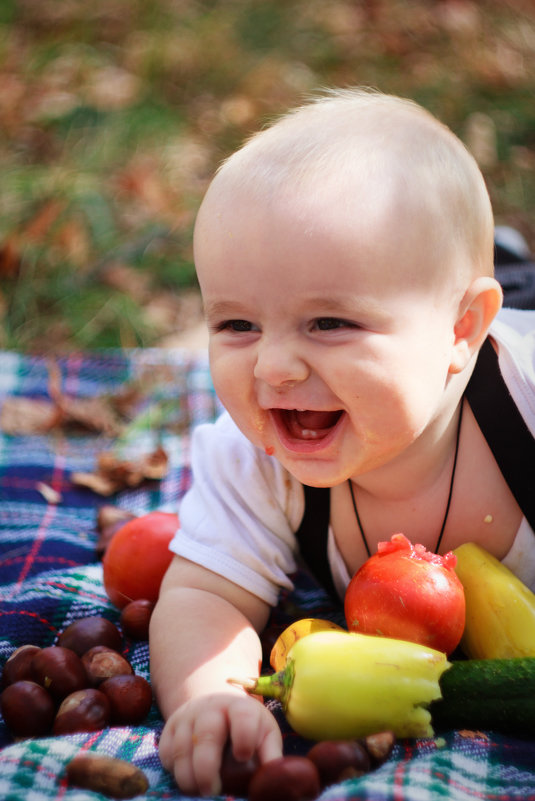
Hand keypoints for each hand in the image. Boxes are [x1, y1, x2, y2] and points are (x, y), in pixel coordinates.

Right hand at [159, 692, 282, 795]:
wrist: (215, 706)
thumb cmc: (246, 727)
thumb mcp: (264, 734)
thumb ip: (271, 754)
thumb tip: (278, 779)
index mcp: (240, 707)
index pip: (242, 717)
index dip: (243, 737)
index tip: (244, 757)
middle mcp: (211, 707)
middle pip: (206, 735)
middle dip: (207, 768)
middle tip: (212, 792)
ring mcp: (187, 716)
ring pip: (181, 747)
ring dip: (188, 776)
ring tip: (200, 792)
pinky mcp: (169, 727)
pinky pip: (166, 753)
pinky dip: (175, 771)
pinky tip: (189, 779)